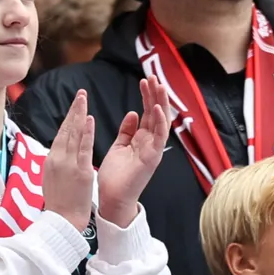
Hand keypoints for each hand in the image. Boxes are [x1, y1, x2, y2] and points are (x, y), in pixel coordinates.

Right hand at [43, 90, 95, 227]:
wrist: (61, 221)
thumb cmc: (58, 203)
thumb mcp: (50, 178)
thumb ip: (56, 162)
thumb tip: (59, 149)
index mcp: (51, 160)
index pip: (60, 134)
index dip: (68, 118)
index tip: (74, 106)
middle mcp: (58, 158)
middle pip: (66, 129)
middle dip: (74, 110)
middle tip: (80, 94)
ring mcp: (69, 164)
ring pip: (74, 135)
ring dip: (79, 115)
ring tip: (84, 99)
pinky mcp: (81, 171)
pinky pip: (84, 149)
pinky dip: (87, 133)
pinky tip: (89, 120)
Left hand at [97, 78, 170, 226]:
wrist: (113, 198)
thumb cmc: (116, 175)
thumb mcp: (120, 146)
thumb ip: (127, 131)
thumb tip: (133, 113)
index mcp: (142, 139)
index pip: (148, 113)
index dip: (147, 97)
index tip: (144, 81)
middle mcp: (150, 142)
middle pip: (156, 114)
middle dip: (155, 95)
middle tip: (153, 76)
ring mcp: (153, 149)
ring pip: (161, 122)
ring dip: (160, 103)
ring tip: (159, 85)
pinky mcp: (152, 158)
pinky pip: (159, 137)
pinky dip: (159, 122)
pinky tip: (157, 108)